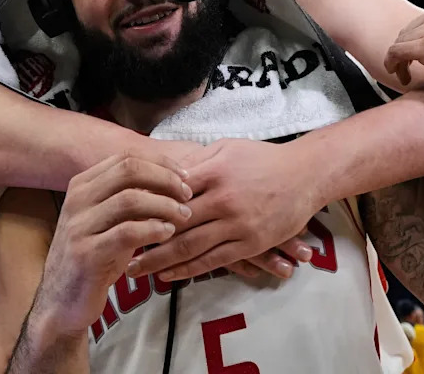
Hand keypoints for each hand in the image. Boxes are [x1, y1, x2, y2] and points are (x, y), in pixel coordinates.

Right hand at [33, 150, 192, 335]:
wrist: (62, 301)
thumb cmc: (94, 257)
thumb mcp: (108, 220)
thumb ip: (130, 198)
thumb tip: (171, 178)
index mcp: (82, 185)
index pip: (126, 158)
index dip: (160, 164)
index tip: (183, 176)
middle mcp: (77, 200)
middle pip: (129, 171)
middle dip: (165, 179)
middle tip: (186, 196)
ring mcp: (79, 226)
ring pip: (130, 199)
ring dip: (165, 205)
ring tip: (183, 216)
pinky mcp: (86, 254)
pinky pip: (127, 232)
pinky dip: (153, 229)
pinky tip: (167, 234)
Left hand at [126, 138, 319, 281]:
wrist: (305, 174)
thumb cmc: (262, 158)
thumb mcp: (226, 148)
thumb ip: (195, 162)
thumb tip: (164, 174)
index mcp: (213, 172)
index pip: (169, 191)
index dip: (144, 205)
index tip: (121, 217)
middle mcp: (223, 199)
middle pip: (174, 224)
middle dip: (143, 239)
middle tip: (118, 250)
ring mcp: (237, 224)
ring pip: (190, 247)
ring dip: (160, 261)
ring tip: (136, 270)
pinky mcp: (251, 243)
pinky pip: (214, 260)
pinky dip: (188, 269)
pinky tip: (168, 275)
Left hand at [383, 0, 423, 105]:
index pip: (418, 22)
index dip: (414, 41)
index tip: (415, 56)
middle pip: (406, 32)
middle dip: (405, 51)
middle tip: (408, 68)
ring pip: (399, 43)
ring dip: (399, 61)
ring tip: (406, 75)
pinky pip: (396, 54)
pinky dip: (393, 65)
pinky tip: (402, 77)